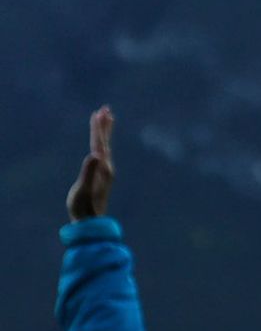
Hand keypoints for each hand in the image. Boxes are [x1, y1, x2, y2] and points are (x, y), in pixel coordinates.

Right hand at [66, 106, 113, 221]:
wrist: (90, 222)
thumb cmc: (84, 207)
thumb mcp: (83, 189)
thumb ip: (88, 173)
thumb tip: (95, 156)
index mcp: (102, 167)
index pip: (99, 143)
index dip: (98, 128)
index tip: (99, 113)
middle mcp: (106, 167)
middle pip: (104, 141)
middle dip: (104, 125)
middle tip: (105, 108)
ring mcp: (105, 171)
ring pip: (105, 146)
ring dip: (104, 132)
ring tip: (105, 118)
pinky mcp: (101, 175)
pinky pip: (102, 153)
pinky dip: (101, 143)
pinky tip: (100, 143)